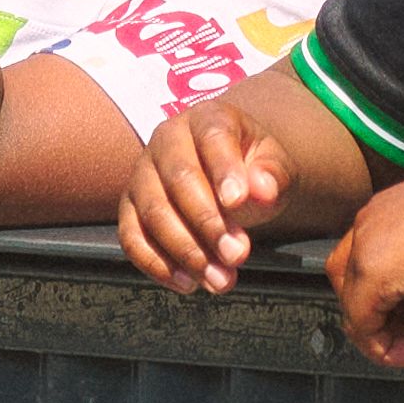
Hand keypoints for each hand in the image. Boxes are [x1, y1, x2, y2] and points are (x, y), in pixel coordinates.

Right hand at [117, 96, 302, 291]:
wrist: (228, 178)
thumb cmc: (251, 169)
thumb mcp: (274, 166)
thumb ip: (272, 174)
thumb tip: (261, 190)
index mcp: (206, 119)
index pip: (212, 138)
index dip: (224, 169)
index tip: (238, 202)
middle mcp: (166, 140)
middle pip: (178, 178)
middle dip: (208, 222)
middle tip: (237, 254)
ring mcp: (142, 174)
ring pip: (153, 212)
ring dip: (186, 251)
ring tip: (220, 279)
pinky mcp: (129, 208)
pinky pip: (131, 237)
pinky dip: (156, 264)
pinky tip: (187, 283)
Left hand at [321, 161, 403, 366]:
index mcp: (386, 212)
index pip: (369, 268)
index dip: (400, 302)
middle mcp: (369, 226)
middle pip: (359, 293)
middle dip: (399, 326)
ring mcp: (366, 249)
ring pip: (359, 314)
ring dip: (401, 342)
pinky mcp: (373, 273)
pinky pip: (365, 327)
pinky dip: (393, 350)